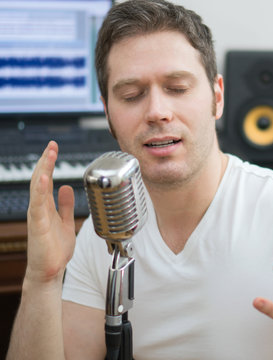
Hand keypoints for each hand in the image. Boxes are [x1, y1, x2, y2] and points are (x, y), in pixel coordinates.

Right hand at [26, 141, 75, 284]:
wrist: (50, 271)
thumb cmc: (56, 249)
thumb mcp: (66, 221)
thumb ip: (66, 205)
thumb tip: (67, 188)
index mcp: (46, 206)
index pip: (45, 179)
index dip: (49, 163)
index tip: (53, 149)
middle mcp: (39, 208)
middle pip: (40, 178)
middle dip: (46, 161)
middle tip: (52, 145)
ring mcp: (37, 215)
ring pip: (38, 187)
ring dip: (43, 169)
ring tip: (49, 153)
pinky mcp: (38, 225)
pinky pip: (38, 204)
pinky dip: (41, 190)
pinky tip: (45, 177)